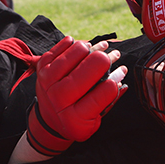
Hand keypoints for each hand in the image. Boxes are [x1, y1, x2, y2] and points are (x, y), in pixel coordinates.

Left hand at [25, 37, 126, 155]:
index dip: (115, 79)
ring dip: (92, 48)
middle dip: (105, 59)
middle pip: (89, 69)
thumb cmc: (78, 119)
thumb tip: (121, 73)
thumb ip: (111, 98)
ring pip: (77, 52)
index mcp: (76, 117)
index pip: (104, 91)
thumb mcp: (95, 120)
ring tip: (100, 48)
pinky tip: (84, 48)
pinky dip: (75, 44)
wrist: (50, 119)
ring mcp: (48, 80)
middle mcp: (60, 98)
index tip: (120, 71)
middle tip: (113, 56)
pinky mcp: (43, 67)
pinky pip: (63, 45)